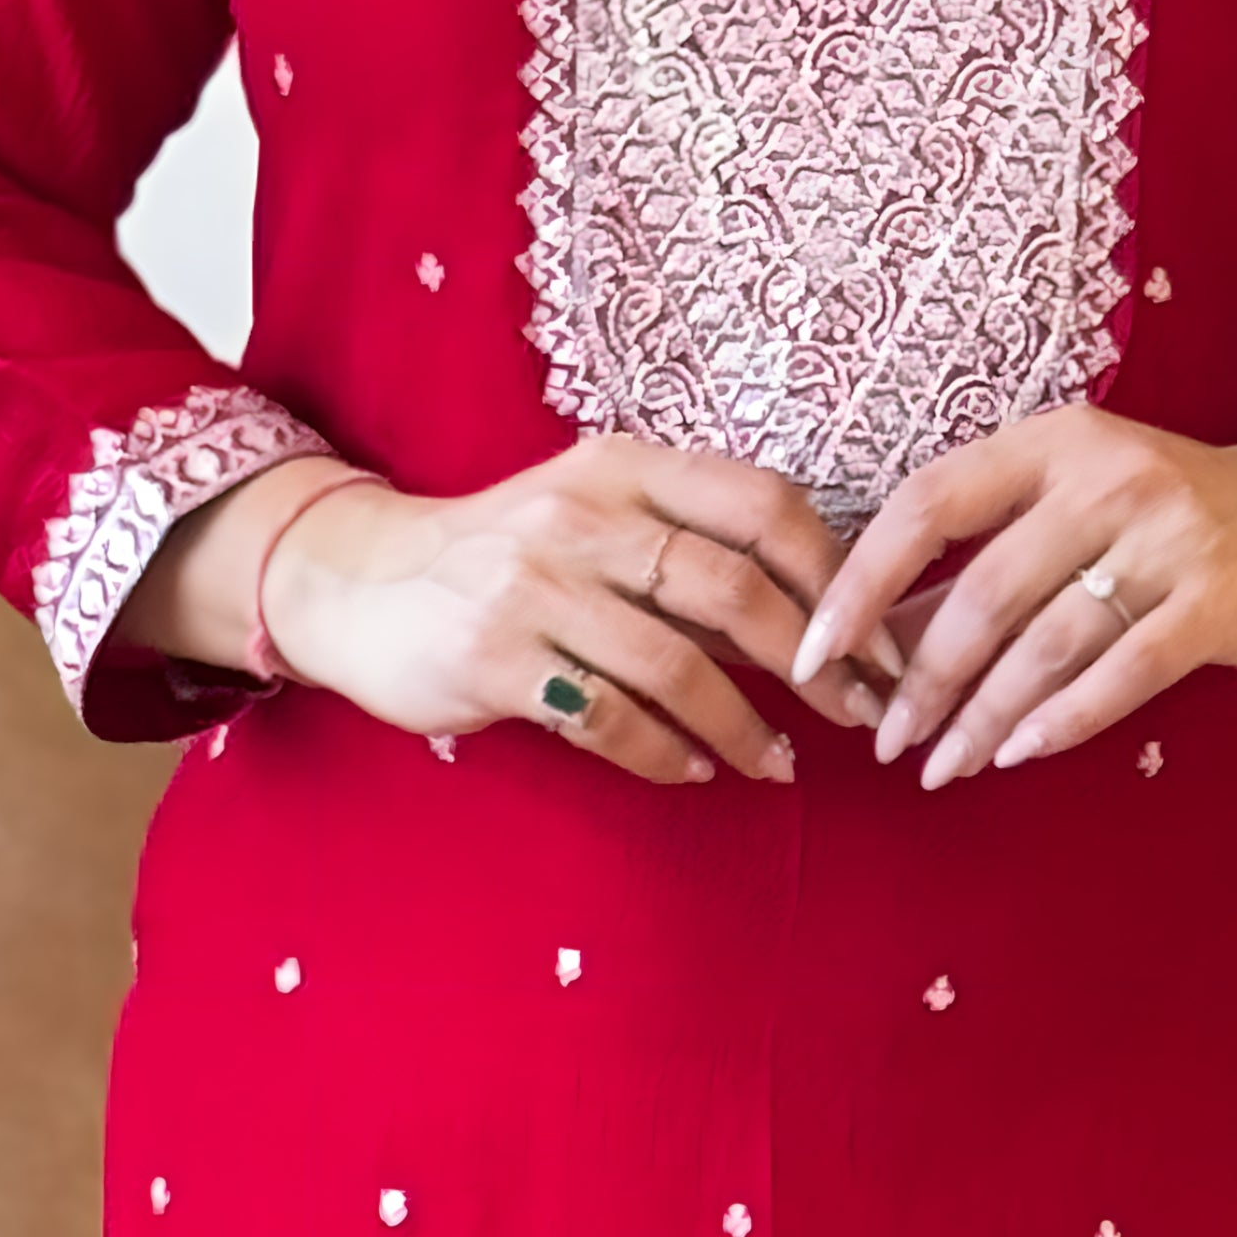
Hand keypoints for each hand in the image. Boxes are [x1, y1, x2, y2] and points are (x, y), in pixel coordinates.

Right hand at [253, 437, 899, 787]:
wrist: (360, 583)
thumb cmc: (507, 556)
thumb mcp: (594, 519)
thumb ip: (689, 552)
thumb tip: (823, 619)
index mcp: (624, 466)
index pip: (763, 505)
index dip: (835, 578)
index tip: (876, 644)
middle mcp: (582, 513)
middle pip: (734, 590)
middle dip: (813, 666)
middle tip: (854, 716)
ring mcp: (533, 586)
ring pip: (678, 667)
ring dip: (745, 727)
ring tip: (778, 764)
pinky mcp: (494, 659)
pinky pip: (609, 719)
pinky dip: (667, 755)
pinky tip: (695, 771)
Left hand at [793, 406, 1236, 789]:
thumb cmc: (1166, 519)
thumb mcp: (1068, 512)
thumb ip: (978, 566)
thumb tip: (872, 646)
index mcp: (1051, 442)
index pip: (928, 503)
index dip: (863, 582)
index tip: (815, 652)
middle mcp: (1105, 476)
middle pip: (984, 589)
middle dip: (924, 678)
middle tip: (888, 740)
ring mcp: (1167, 535)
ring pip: (1046, 641)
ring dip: (984, 715)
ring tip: (945, 765)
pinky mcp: (1216, 599)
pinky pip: (1122, 671)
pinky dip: (1064, 718)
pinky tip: (1022, 753)